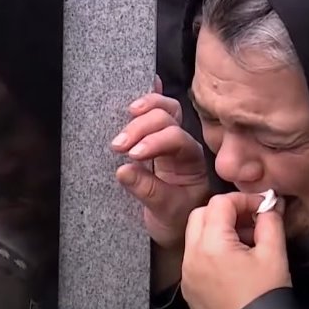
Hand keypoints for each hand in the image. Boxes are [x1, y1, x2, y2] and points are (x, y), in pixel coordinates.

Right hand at [111, 77, 208, 249]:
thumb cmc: (176, 218)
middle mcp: (182, 143)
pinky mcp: (152, 136)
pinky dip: (150, 97)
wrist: (177, 226)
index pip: (175, 138)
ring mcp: (168, 136)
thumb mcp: (165, 211)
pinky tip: (148, 82)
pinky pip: (154, 111)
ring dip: (141, 110)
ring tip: (119, 126)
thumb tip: (122, 170)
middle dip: (140, 127)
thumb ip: (147, 190)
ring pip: (162, 108)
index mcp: (191, 159)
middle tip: (117, 145)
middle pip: (166, 118)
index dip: (153, 142)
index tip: (132, 155)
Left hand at [182, 192, 291, 308]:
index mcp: (211, 245)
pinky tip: (235, 260)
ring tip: (246, 241)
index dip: (243, 200)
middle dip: (225, 211)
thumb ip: (270, 223)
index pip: (219, 203)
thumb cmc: (266, 299)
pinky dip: (210, 249)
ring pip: (195, 235)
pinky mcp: (189, 288)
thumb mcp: (275, 256)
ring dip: (217, 229)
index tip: (262, 207)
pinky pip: (194, 256)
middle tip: (251, 220)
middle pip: (200, 215)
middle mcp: (191, 257)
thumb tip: (268, 206)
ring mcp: (187, 274)